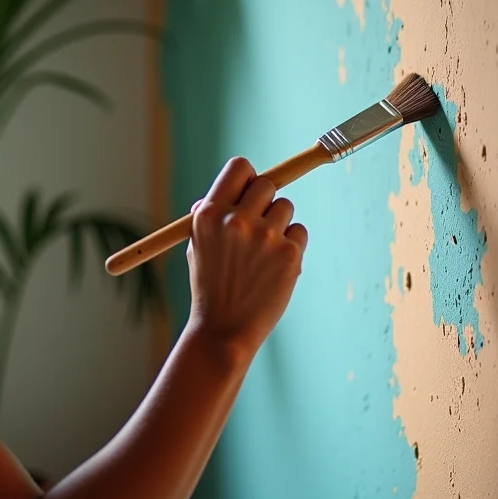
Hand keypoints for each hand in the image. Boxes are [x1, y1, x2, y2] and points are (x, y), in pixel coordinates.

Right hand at [185, 157, 308, 354]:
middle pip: (267, 183)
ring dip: (279, 224)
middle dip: (265, 201)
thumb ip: (213, 215)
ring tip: (263, 253)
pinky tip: (274, 267)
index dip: (247, 177)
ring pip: (286, 208)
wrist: (223, 331)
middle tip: (259, 225)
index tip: (250, 190)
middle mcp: (237, 220)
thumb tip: (235, 188)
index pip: (239, 167)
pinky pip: (299, 232)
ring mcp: (265, 237)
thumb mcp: (198, 246)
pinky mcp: (289, 255)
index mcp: (210, 214)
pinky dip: (291, 245)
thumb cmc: (209, 287)